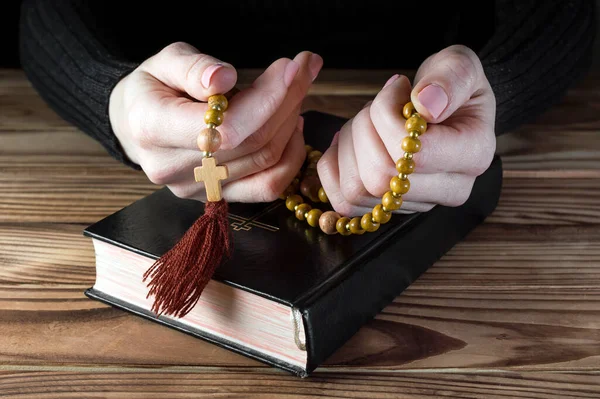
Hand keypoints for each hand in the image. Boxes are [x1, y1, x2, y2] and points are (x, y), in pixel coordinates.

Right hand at [109, 42, 322, 201]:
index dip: (268, 97)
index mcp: (153, 129)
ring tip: (296, 92)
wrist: (134, 124)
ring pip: (265, 163)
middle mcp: (174, 168)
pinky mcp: (216, 197)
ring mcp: (197, 189)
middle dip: (288, 101)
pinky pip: (267, 188)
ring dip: (291, 123)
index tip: (293, 66)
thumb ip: (192, 67)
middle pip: (252, 143)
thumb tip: (225, 77)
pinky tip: (292, 128)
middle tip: (303, 69)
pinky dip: (289, 158)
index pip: (227, 125)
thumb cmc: (152, 88)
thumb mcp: (163, 62)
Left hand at [317, 45, 495, 215]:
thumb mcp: (459, 64)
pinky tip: (349, 143)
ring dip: (348, 146)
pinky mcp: (385, 209)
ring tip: (366, 123)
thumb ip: (451, 77)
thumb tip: (427, 105)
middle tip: (376, 106)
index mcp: (473, 155)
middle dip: (364, 129)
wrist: (439, 103)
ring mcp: (416, 203)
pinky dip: (334, 167)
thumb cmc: (448, 84)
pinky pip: (342, 202)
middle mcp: (449, 189)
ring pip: (356, 190)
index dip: (388, 116)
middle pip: (380, 177)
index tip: (398, 87)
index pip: (417, 155)